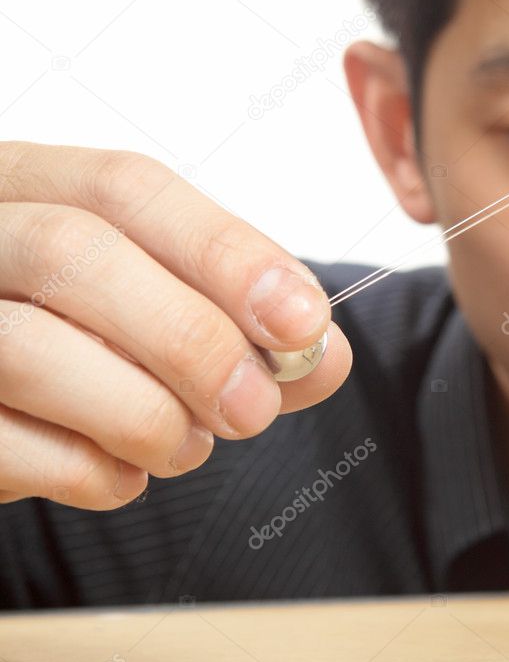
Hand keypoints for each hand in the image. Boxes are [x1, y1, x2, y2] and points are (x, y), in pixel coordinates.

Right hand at [0, 142, 352, 509]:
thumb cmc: (82, 344)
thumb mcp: (159, 311)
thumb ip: (243, 329)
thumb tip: (325, 356)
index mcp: (28, 185)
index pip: (127, 189)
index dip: (227, 254)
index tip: (303, 322)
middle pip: (72, 251)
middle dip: (190, 339)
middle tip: (254, 409)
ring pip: (25, 349)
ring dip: (142, 415)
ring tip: (188, 447)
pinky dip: (86, 472)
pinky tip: (124, 477)